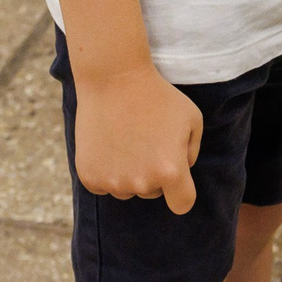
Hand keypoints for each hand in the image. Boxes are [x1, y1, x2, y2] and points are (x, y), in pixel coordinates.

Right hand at [71, 62, 203, 212]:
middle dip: (153, 172)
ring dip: (128, 172)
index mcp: (171, 171)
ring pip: (127, 189)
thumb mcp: (191, 118)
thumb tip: (181, 171)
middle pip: (153, 192)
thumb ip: (191, 152)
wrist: (113, 78)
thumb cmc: (157, 95)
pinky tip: (107, 143)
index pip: (182, 204)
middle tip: (146, 139)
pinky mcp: (89, 176)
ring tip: (126, 137)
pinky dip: (105, 170)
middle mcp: (141, 183)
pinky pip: (103, 185)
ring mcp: (112, 181)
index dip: (181, 192)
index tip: (176, 179)